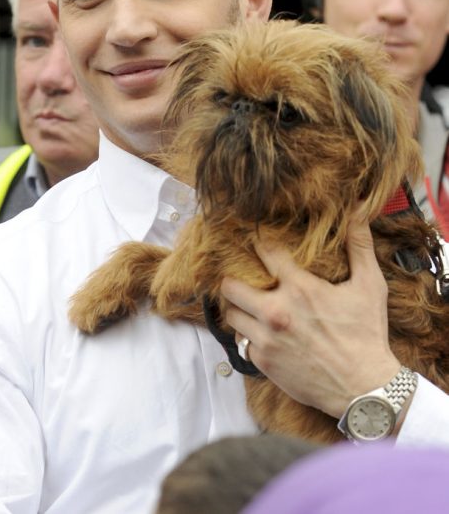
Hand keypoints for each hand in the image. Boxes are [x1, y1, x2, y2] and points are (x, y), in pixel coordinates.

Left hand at [221, 208, 400, 417]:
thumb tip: (357, 211)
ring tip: (250, 305)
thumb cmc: (367, 334)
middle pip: (231, 285)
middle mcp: (276, 311)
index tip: (254, 240)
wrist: (364, 390)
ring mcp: (266, 339)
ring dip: (239, 308)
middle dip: (235, 279)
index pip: (264, 251)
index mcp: (300, 288)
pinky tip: (262, 332)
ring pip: (231, 314)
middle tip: (244, 278)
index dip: (258, 243)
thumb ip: (360, 246)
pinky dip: (249, 336)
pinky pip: (242, 342)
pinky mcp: (263, 362)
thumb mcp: (370, 286)